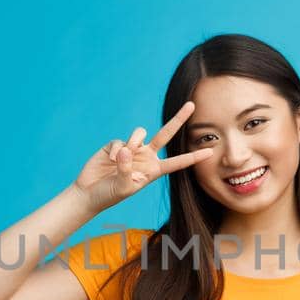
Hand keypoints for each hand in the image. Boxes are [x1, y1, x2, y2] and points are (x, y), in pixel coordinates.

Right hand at [72, 101, 212, 213]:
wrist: (89, 193)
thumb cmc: (109, 195)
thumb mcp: (123, 187)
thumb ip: (126, 170)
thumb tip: (126, 149)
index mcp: (153, 170)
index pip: (177, 162)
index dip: (193, 157)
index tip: (210, 152)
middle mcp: (146, 157)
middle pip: (166, 134)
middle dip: (178, 119)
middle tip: (191, 105)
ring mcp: (132, 149)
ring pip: (140, 133)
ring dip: (132, 142)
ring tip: (120, 159)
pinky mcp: (116, 145)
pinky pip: (120, 141)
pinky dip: (115, 150)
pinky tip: (110, 161)